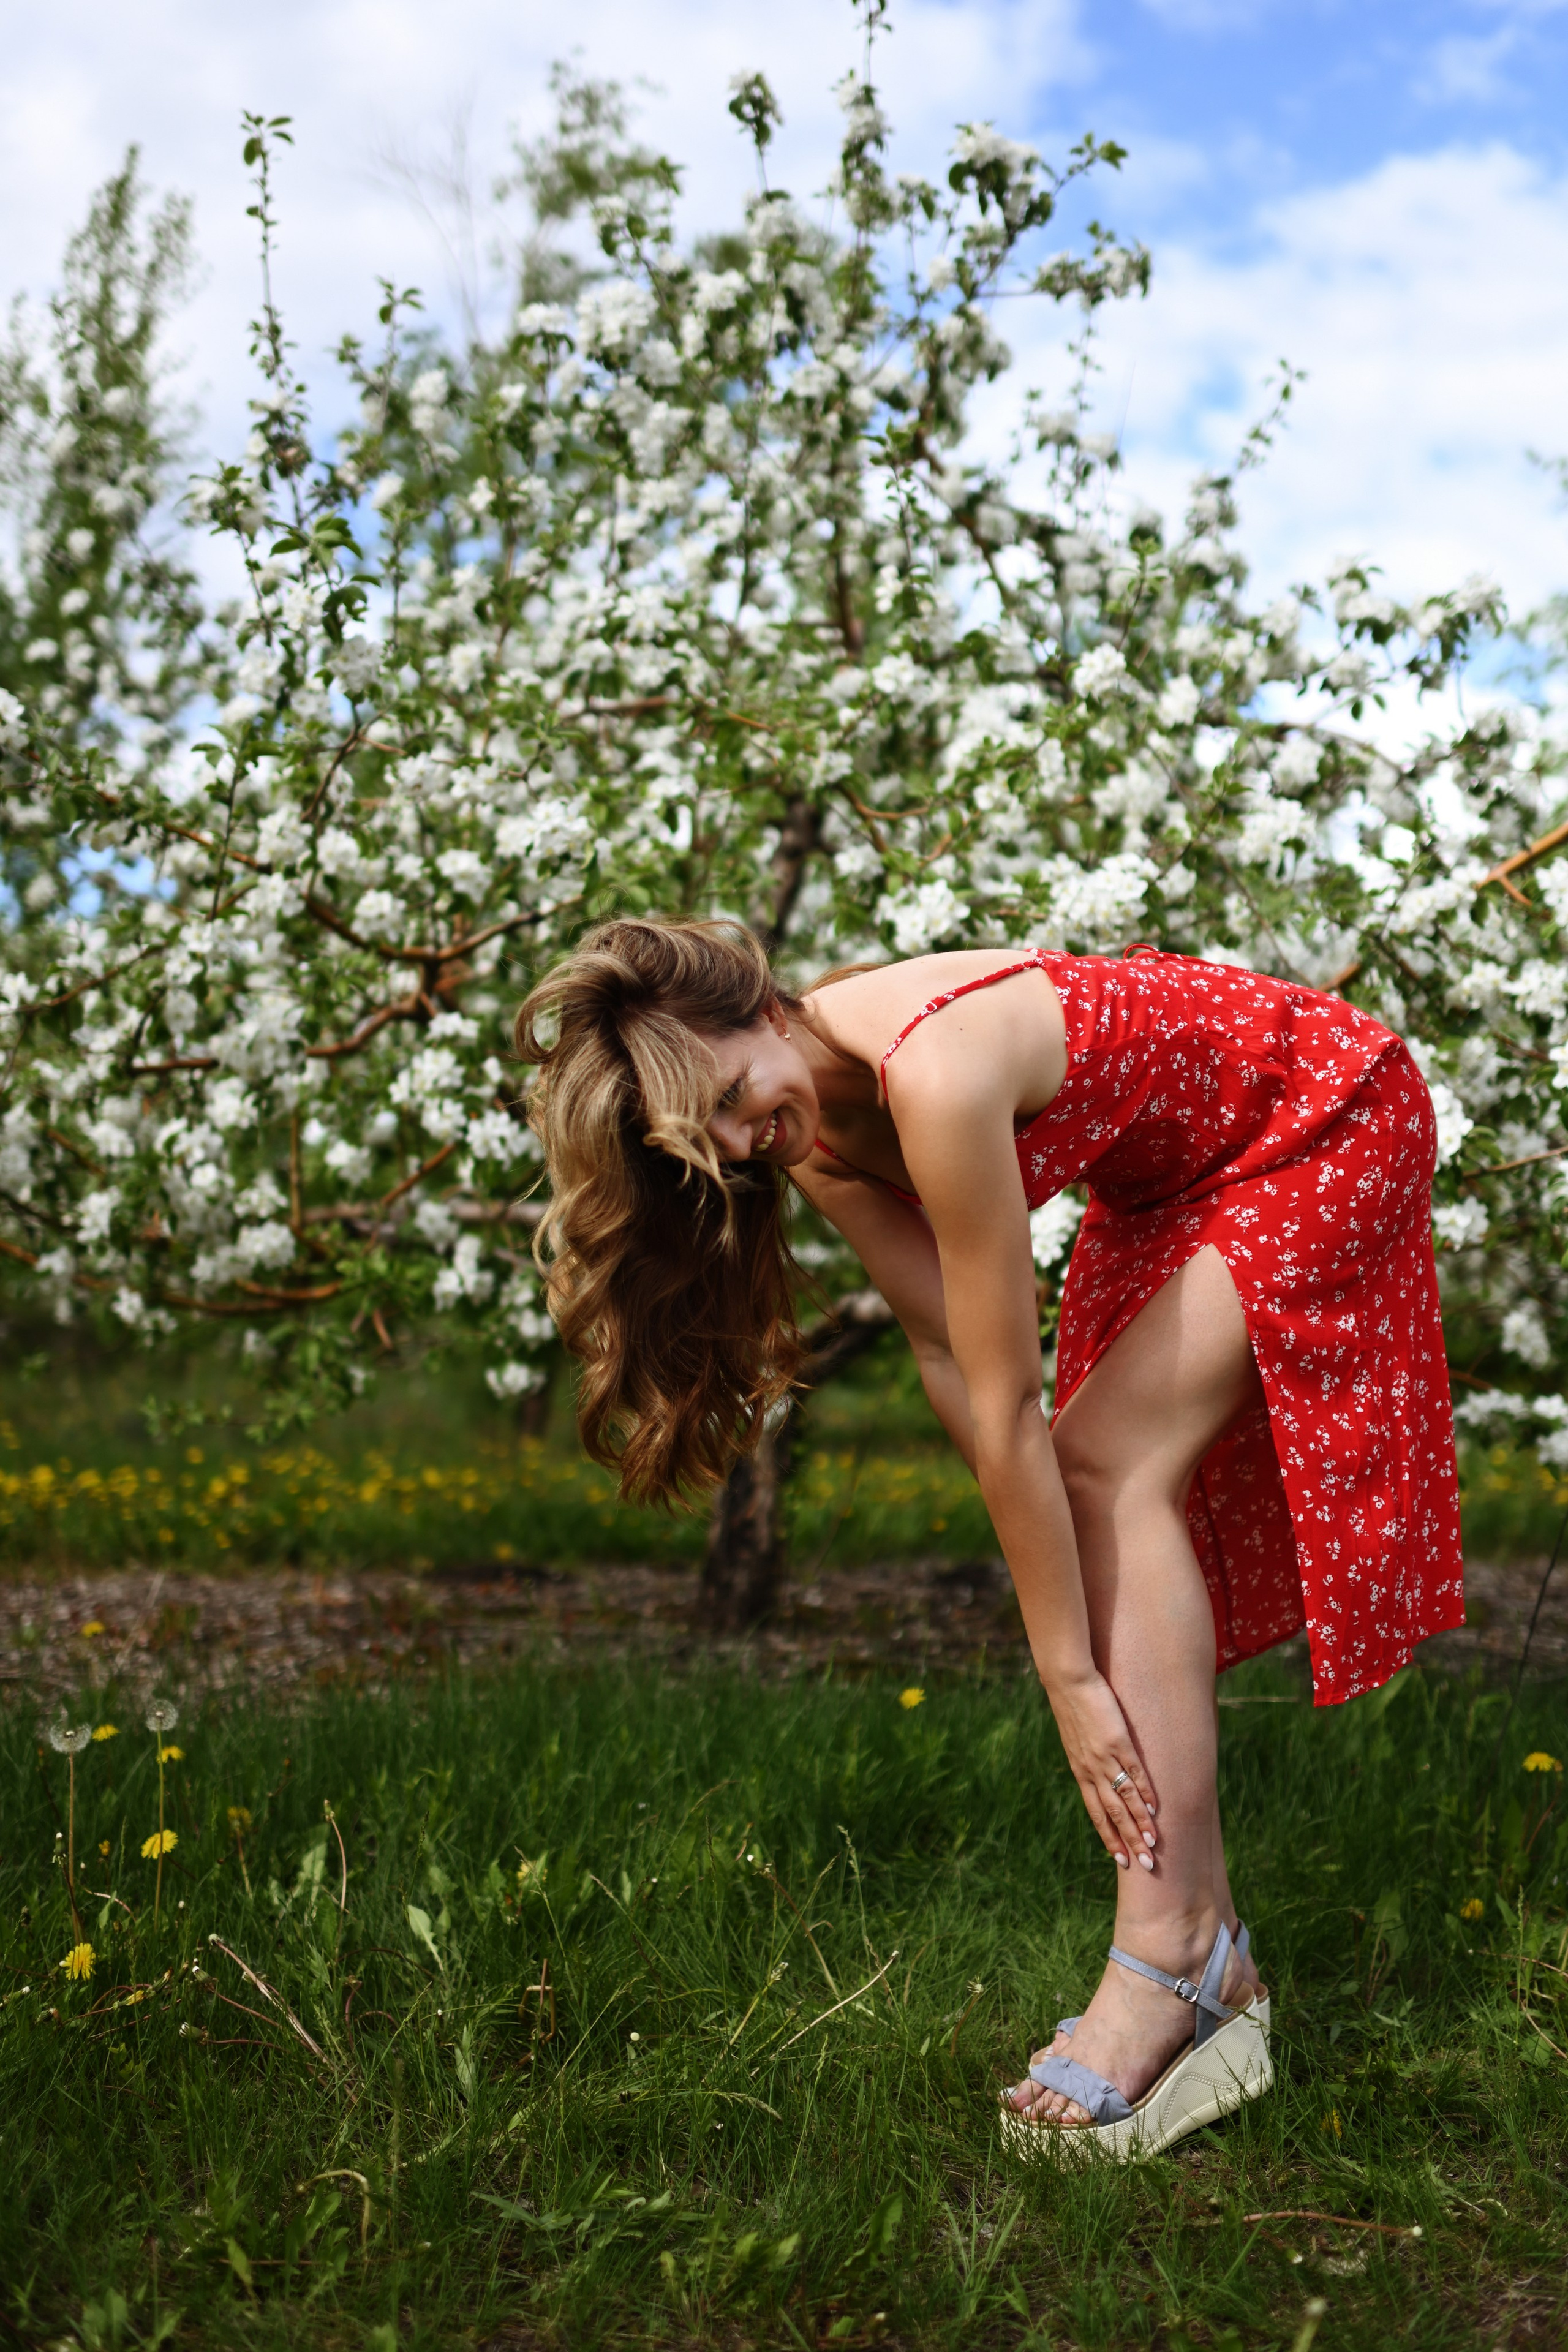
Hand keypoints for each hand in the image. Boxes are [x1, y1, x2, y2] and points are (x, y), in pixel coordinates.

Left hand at [1042, 1670, 1158, 1868]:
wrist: (1067, 1679)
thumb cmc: (1073, 1705)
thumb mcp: (1077, 1737)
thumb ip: (1089, 1756)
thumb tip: (1099, 1767)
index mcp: (1080, 1771)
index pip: (1096, 1812)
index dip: (1108, 1836)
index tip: (1120, 1857)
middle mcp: (1090, 1770)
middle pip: (1111, 1814)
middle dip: (1128, 1841)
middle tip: (1144, 1865)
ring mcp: (1104, 1757)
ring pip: (1124, 1799)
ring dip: (1140, 1824)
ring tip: (1154, 1844)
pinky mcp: (1117, 1741)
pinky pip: (1134, 1773)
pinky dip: (1144, 1793)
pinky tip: (1155, 1809)